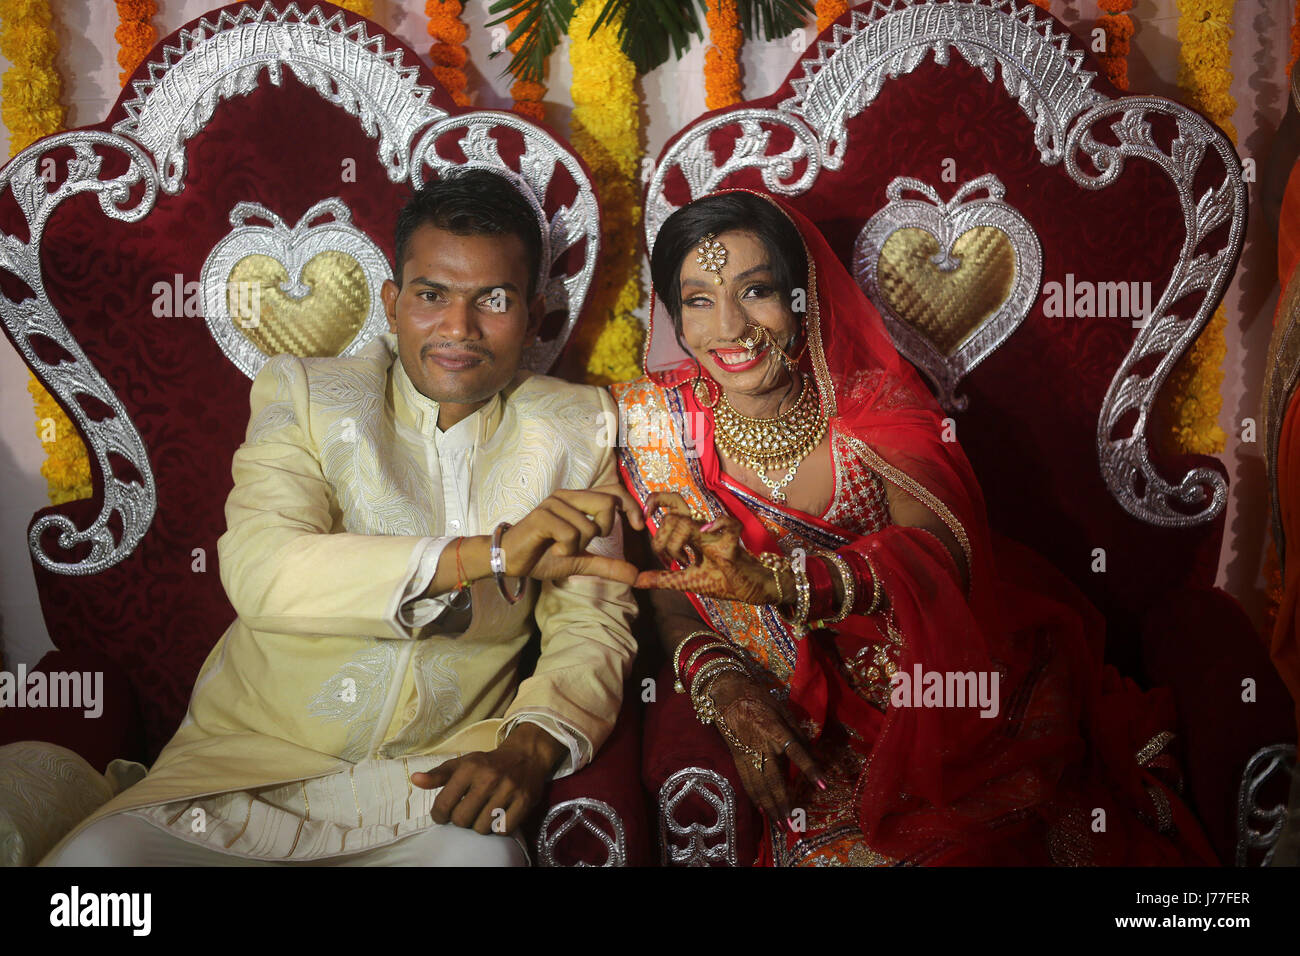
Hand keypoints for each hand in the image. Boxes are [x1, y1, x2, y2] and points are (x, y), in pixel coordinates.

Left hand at [410, 724, 564, 834]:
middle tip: (467, 812)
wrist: (526, 755)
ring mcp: (509, 789)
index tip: (443, 814)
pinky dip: (498, 828)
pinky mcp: (525, 801)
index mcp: (469, 767)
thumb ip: (437, 775)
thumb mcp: (462, 764)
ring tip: (483, 813)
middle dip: (461, 820)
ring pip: (481, 827)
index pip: (444, 805)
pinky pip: (503, 830)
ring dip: (480, 825)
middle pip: (462, 820)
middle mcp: (489, 777)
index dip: (439, 815)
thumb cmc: (488, 763)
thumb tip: (415, 780)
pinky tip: (498, 816)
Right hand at [499, 484, 645, 584]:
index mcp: (579, 501)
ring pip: (589, 525)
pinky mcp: (542, 516)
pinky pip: (570, 534)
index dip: (631, 506)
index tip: (638, 526)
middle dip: (605, 527)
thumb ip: (608, 565)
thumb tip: (636, 576)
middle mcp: (568, 496)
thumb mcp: (581, 561)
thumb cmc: (543, 555)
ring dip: (578, 546)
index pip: (614, 491)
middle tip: (588, 542)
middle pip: (607, 502)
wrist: (510, 560)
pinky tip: (552, 549)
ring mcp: (554, 504)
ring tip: (560, 548)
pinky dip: (565, 549)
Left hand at [635, 491, 787, 604]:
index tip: (644, 517)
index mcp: (692, 532)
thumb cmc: (725, 580)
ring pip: (687, 522)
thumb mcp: (688, 582)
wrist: (754, 589)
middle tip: (666, 560)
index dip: (656, 502)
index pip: (672, 505)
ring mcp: (718, 535)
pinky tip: (705, 542)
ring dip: (675, 545)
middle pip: (675, 508)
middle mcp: (703, 529)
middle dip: (660, 537)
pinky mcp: (732, 546)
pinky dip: (717, 526)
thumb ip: (664, 579)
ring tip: (683, 563)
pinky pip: (727, 524)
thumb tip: (636, 581)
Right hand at [704, 670, 826, 824]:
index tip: (824, 786)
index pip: (795, 751)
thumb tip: (816, 756)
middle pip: (773, 779)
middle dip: (783, 803)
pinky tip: (764, 812)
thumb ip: (798, 734)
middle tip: (793, 825)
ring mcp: (746, 754)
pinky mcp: (738, 759)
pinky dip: (756, 799)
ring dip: (770, 808)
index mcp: (774, 729)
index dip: (810, 768)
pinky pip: (747, 783)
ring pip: (758, 786)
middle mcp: (760, 745)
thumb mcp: (783, 711)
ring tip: (781, 826)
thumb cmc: (760, 701)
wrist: (727, 696)